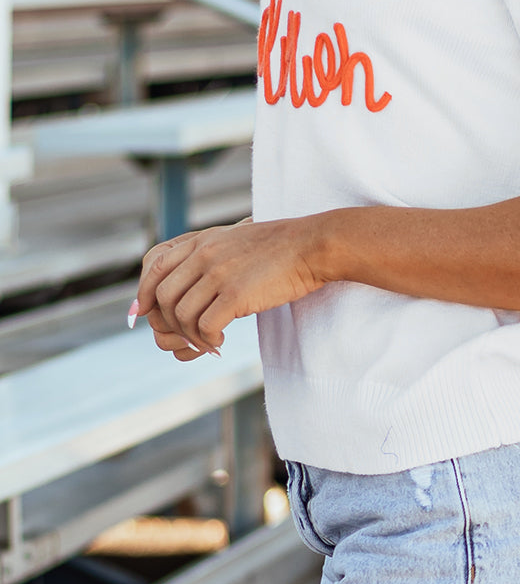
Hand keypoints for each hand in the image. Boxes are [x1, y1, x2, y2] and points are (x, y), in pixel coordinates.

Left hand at [136, 216, 329, 359]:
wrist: (312, 246)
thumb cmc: (279, 250)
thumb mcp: (235, 242)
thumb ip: (209, 257)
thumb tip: (189, 290)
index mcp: (202, 241)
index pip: (155, 267)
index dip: (143, 294)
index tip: (145, 315)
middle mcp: (204, 254)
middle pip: (163, 297)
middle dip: (168, 324)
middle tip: (186, 337)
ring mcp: (218, 273)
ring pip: (182, 316)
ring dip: (191, 337)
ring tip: (208, 342)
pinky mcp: (236, 294)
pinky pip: (205, 327)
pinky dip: (208, 341)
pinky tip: (220, 342)